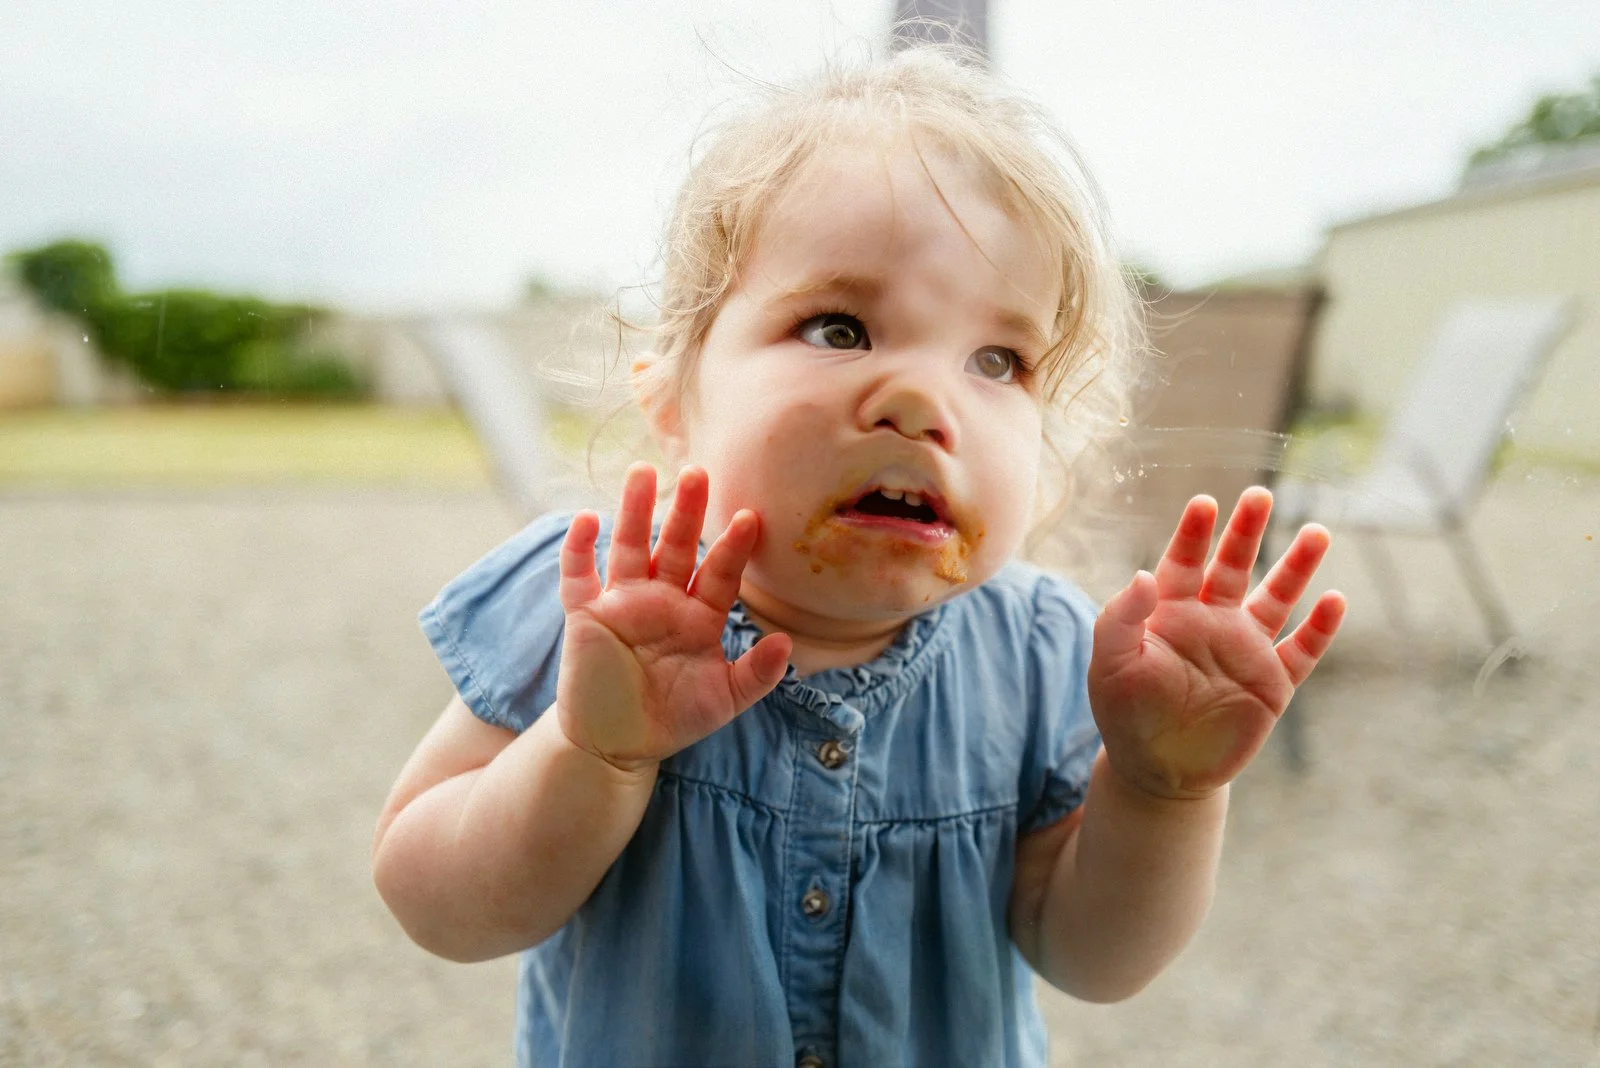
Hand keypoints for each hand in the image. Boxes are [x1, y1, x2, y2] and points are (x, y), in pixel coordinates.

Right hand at [555, 462, 791, 772]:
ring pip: (630, 546)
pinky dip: (579, 547)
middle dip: (686, 511)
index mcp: (699, 615)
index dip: (732, 548)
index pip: (719, 573)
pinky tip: (586, 518)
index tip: (749, 518)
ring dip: (634, 509)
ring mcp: (623, 602)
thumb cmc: (674, 718)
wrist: (617, 745)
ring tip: (641, 471)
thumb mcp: (724, 700)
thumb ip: (756, 674)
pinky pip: (579, 574)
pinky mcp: (585, 614)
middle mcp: (663, 599)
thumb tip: (788, 642)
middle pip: (675, 545)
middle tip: (698, 472)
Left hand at [1088, 487, 1345, 799]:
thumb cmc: (1126, 713)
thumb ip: (1121, 618)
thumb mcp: (1111, 665)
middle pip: (1234, 566)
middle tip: (1259, 495)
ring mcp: (1245, 650)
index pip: (1183, 562)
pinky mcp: (1272, 684)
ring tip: (1317, 532)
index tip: (1205, 502)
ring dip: (1296, 567)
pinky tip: (1334, 600)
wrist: (1160, 771)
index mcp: (1170, 611)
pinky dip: (1320, 628)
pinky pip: (1302, 650)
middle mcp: (1212, 621)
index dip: (1194, 533)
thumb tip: (1144, 575)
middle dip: (1247, 531)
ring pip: (1277, 598)